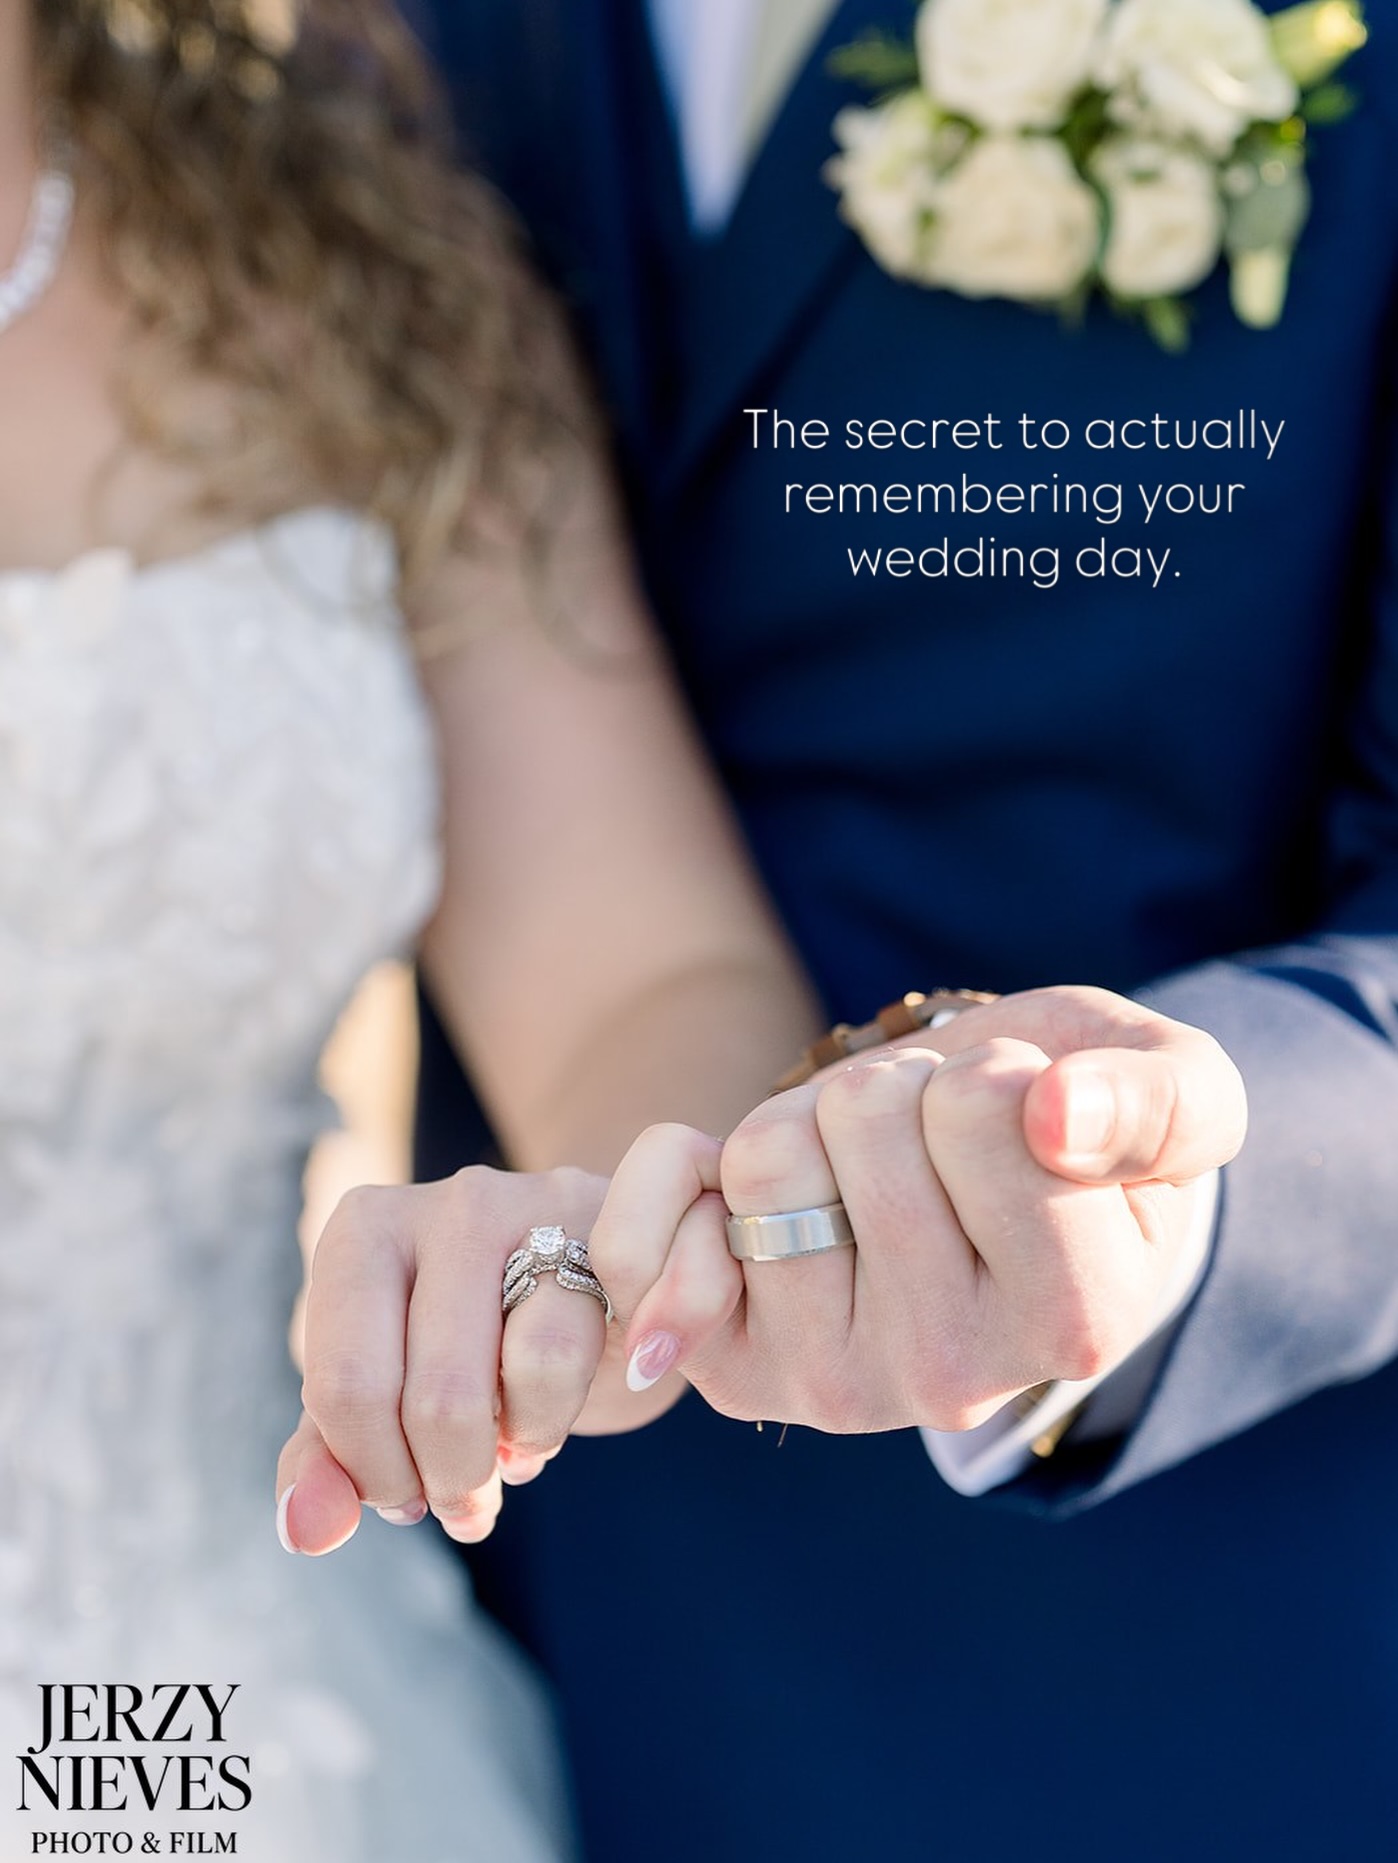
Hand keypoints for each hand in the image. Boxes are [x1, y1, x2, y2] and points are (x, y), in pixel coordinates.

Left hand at [277, 1164, 625, 1553]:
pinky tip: (546, 1418)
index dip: (374, 1473)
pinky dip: (548, 1423)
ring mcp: (534, 1210)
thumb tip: (305, 1530)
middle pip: (422, 1395)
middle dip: (442, 1483)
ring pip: (492, 1384)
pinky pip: (556, 1363)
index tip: (400, 1493)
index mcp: (365, 1232)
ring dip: (500, 1460)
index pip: (344, 1387)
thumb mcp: (385, 1400)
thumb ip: (329, 1461)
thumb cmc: (473, 1345)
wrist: (604, 1293)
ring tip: (507, 1457)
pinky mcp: (605, 1238)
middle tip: (459, 1504)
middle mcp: (445, 1205)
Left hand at [589, 986, 1246, 1432]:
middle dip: (899, 1089)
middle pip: (866, 1117)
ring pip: (767, 1153)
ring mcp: (832, 1383)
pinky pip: (653, 1220)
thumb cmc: (1074, 1127)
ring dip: (812, 1123)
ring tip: (869, 1176)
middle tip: (937, 1147)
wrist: (973, 1203)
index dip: (995, 1072)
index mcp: (1078, 1317)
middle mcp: (951, 1379)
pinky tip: (750, 1202)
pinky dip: (683, 1172)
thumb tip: (1058, 1115)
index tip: (1022, 1124)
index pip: (989, 1104)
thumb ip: (1158, 1101)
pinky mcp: (732, 1369)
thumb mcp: (1172, 1088)